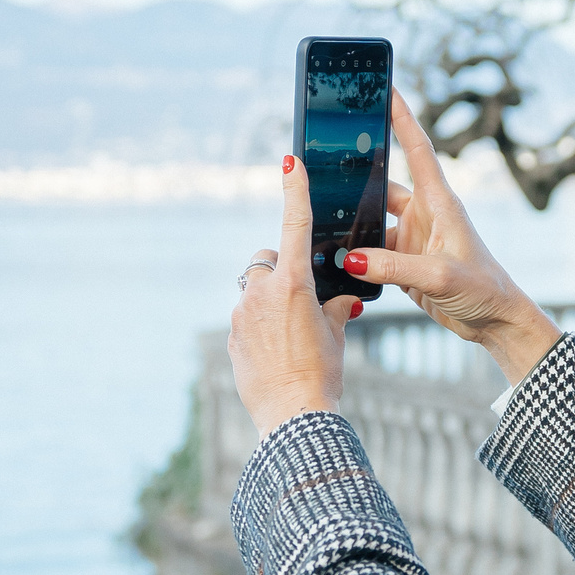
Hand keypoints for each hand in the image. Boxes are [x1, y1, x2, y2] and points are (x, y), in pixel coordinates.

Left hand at [229, 155, 362, 433]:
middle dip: (281, 270)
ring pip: (254, 292)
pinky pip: (245, 319)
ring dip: (270, 303)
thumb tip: (344, 301)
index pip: (294, 225)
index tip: (290, 160)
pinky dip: (259, 326)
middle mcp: (261, 292)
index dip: (294, 189)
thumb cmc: (322, 374)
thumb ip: (336, 309)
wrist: (293, 415)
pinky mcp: (230, 336)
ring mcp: (240, 313)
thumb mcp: (336, 336)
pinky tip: (276, 353)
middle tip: (303, 298)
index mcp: (294, 284)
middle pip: (266, 261)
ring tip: (291, 338)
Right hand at [350, 91, 561, 384]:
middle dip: (356, 178)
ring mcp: (412, 239)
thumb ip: (394, 267)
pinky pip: (372, 253)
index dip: (402, 117)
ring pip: (371, 223)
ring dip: (352, 226)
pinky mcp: (405, 263)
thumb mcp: (439, 276)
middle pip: (382, 186)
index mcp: (439, 203)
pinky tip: (335, 261)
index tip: (387, 88)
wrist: (495, 322)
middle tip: (323, 162)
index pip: (417, 150)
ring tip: (320, 222)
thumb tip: (351, 257)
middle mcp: (424, 215)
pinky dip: (356, 257)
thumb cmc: (483, 290)